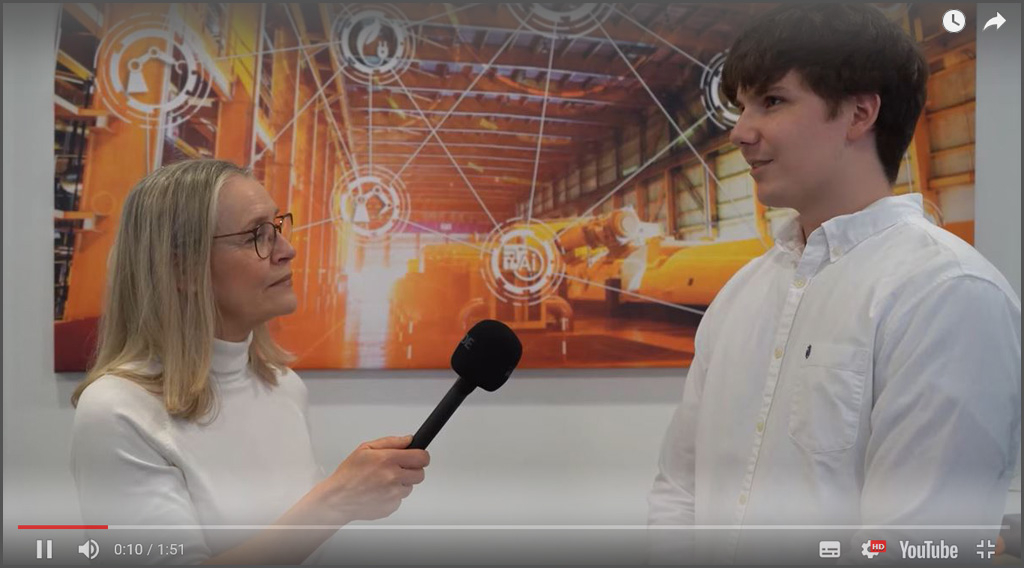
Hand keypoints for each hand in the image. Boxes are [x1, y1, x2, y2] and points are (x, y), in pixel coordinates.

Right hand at [302, 435, 428, 524]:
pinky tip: (380, 491)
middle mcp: (393, 477)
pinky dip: (393, 495)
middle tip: (399, 468)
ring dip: (401, 483)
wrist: (338, 498)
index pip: (421, 457)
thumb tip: (408, 440)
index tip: (418, 456)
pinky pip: (400, 499)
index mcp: (388, 460)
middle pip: (420, 474)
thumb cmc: (348, 474)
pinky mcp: (391, 507)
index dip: (421, 456)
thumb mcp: (365, 448)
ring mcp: (393, 494)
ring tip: (383, 481)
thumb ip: (391, 442)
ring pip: (410, 487)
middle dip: (413, 470)